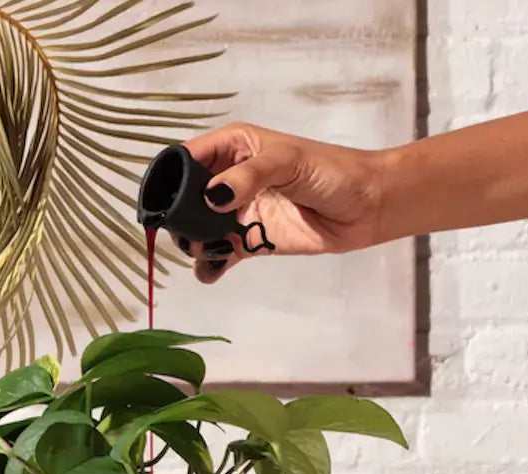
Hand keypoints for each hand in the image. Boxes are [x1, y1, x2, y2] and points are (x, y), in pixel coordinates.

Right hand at [173, 122, 386, 282]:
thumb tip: (212, 197)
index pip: (186, 158)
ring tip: (208, 250)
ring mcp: (236, 213)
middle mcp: (228, 179)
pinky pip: (218, 257)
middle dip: (178, 216)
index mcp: (232, 148)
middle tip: (188, 231)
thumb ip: (249, 176)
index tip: (161, 201)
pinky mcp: (249, 242)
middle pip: (184, 199)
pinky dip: (209, 267)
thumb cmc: (331, 171)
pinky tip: (212, 271)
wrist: (367, 207)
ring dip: (193, 243)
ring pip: (197, 230)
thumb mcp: (288, 162)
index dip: (169, 177)